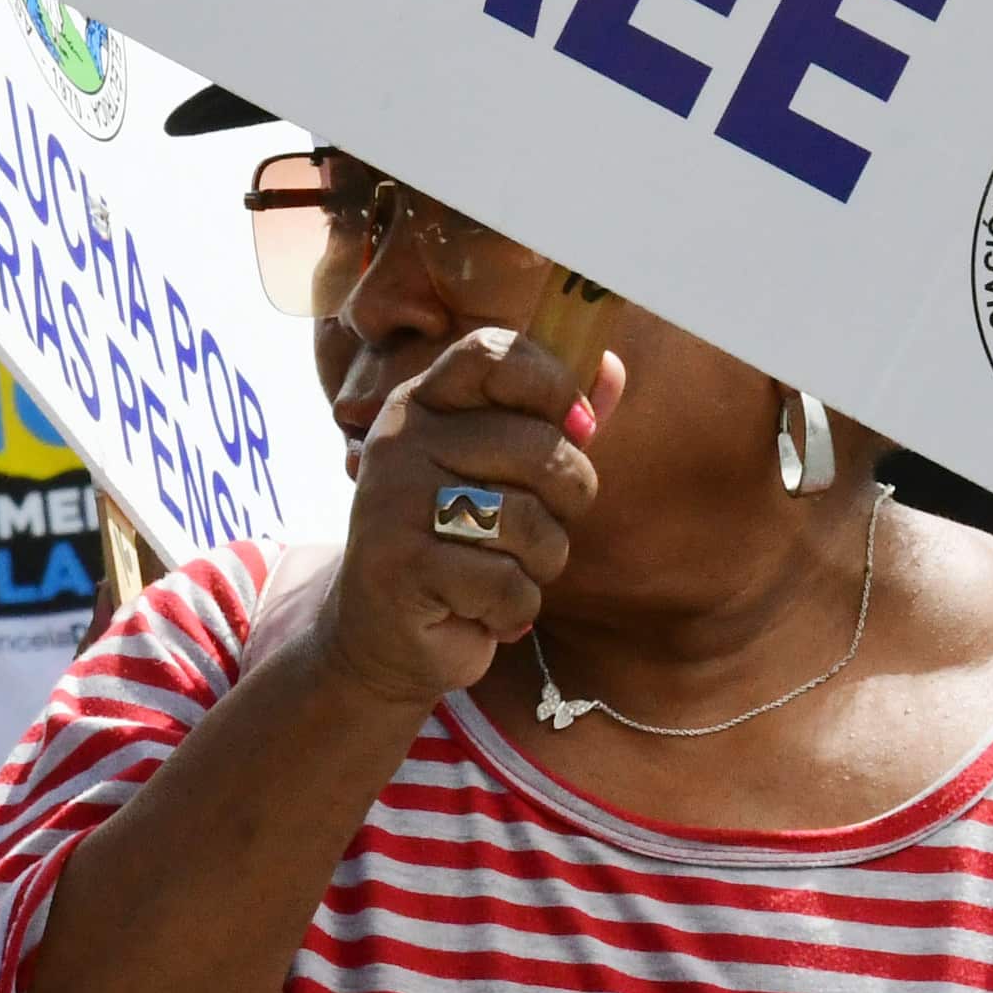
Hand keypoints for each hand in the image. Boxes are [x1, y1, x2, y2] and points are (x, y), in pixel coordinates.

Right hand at [299, 327, 619, 712]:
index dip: (553, 385)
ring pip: (530, 521)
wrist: (381, 638)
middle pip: (538, 447)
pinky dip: (513, 609)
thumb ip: (553, 419)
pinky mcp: (401, 567)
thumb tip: (612, 366)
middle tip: (538, 532)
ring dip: (540, 563)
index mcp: (424, 403)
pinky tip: (479, 612)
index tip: (577, 427)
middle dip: (567, 501)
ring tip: (502, 574)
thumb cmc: (459, 546)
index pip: (494, 354)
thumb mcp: (503, 474)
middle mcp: (401, 441)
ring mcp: (393, 502)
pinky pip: (507, 583)